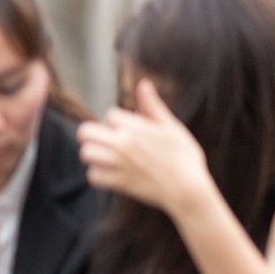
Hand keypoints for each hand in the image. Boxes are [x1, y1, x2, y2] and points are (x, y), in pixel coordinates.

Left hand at [76, 79, 215, 219]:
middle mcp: (124, 144)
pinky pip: (93, 176)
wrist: (189, 190)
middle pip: (86, 132)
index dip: (117, 122)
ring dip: (93, 155)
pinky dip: (98, 175)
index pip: (110, 115)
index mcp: (137, 127)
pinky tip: (110, 173)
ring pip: (86, 153)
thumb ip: (153, 107)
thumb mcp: (172, 127)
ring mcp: (119, 164)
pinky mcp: (118, 183)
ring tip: (105, 157)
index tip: (127, 131)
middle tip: (105, 142)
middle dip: (93, 135)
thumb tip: (143, 83)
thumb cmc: (185, 157)